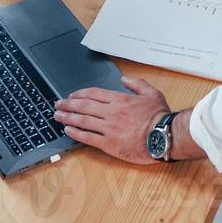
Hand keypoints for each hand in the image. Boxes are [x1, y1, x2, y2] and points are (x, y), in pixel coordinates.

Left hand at [54, 76, 171, 163]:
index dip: (80, 94)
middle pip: (84, 106)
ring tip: (57, 116)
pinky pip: (88, 137)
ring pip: (83, 121)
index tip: (72, 96)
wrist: (163, 136)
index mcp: (120, 99)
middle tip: (57, 105)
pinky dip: (76, 133)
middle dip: (68, 104)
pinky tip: (68, 130)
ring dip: (67, 117)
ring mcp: (109, 128)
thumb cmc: (159, 116)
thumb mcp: (151, 93)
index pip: (94, 94)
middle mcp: (111, 112)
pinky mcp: (109, 144)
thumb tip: (124, 78)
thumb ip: (136, 84)